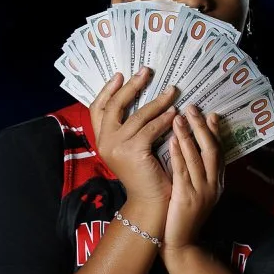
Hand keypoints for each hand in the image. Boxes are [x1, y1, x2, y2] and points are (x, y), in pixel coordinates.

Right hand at [88, 69, 180, 220]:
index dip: (107, 90)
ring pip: (137, 115)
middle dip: (131, 86)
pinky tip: (175, 113)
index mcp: (102, 140)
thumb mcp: (131, 148)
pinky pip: (151, 128)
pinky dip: (165, 119)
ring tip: (172, 91)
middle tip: (146, 72)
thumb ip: (129, 128)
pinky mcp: (132, 151)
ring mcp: (116, 146)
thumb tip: (141, 99)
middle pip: (114, 105)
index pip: (97, 109)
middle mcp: (104, 142)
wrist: (150, 202)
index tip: (121, 75)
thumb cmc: (146, 174)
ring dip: (157, 101)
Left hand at [163, 106, 224, 257]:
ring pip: (198, 158)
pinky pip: (183, 171)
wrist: (181, 245)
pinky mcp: (186, 199)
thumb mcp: (196, 194)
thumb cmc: (183, 218)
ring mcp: (201, 192)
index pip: (219, 152)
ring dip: (189, 135)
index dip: (215, 132)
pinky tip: (173, 139)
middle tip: (193, 108)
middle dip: (202, 127)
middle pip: (212, 150)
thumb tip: (190, 152)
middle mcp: (214, 185)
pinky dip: (179, 154)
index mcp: (217, 183)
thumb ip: (196, 175)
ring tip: (180, 116)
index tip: (210, 114)